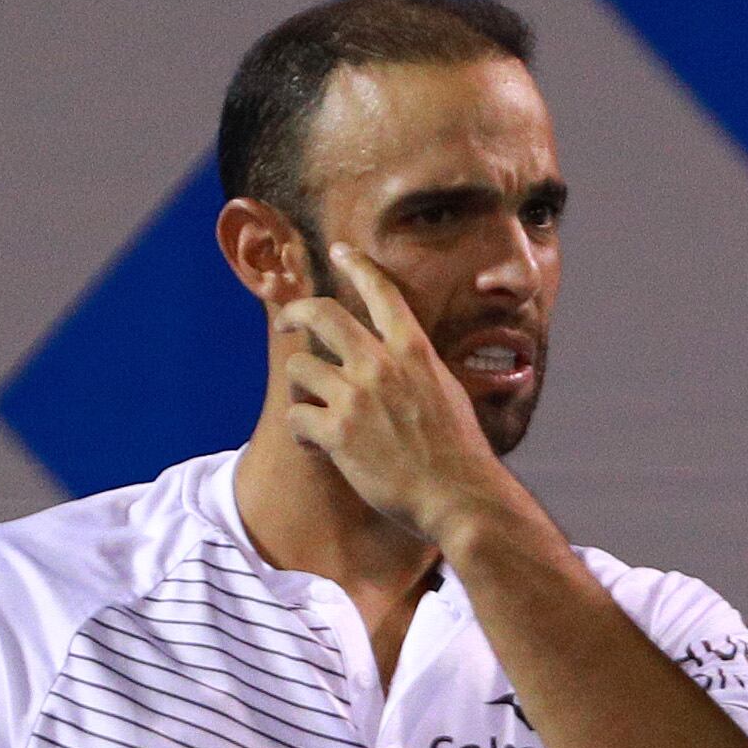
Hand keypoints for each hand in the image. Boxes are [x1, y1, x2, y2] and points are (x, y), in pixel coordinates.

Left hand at [274, 246, 514, 543]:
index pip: (381, 293)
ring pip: (300, 365)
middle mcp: (381, 365)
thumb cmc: (461, 454)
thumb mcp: (448, 394)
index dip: (357, 265)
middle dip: (296, 312)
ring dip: (300, 386)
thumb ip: (419, 371)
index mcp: (413, 352)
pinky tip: (317, 446)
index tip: (340, 251)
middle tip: (286, 323)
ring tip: (310, 408)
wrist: (459, 496)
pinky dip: (302, 431)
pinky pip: (297, 415)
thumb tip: (409, 363)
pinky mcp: (337, 432)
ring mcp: (356, 397)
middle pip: (323, 314)